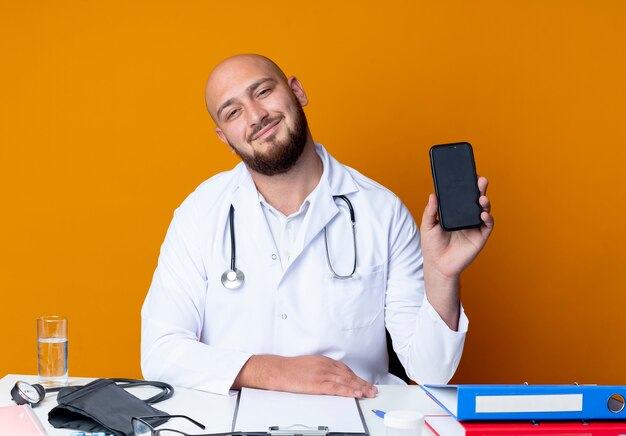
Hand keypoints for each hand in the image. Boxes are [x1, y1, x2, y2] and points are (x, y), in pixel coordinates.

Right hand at [232, 354, 377, 397]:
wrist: (277, 370)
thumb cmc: (290, 369)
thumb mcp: (309, 364)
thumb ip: (321, 369)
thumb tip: (330, 376)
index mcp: (323, 361)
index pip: (345, 369)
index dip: (356, 377)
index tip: (364, 382)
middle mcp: (325, 365)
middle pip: (348, 375)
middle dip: (362, 382)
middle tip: (372, 389)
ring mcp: (322, 374)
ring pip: (345, 381)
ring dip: (359, 387)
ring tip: (369, 393)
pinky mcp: (317, 383)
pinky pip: (336, 388)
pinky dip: (348, 391)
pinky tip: (356, 394)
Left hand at [420, 176, 493, 278]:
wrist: (438, 265)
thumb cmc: (432, 245)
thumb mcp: (427, 226)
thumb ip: (430, 211)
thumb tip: (432, 195)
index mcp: (455, 211)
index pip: (462, 195)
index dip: (467, 185)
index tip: (468, 174)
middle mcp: (466, 216)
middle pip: (475, 198)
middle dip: (479, 188)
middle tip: (480, 180)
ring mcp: (475, 225)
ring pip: (484, 209)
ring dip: (485, 201)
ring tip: (481, 197)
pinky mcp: (480, 236)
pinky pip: (488, 224)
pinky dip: (488, 218)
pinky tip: (483, 214)